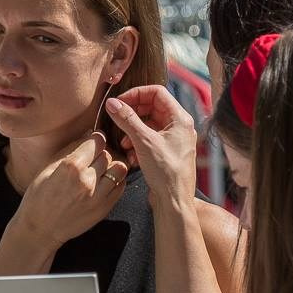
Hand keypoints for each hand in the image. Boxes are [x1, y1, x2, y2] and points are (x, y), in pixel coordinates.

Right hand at [11, 132, 128, 250]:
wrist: (40, 228)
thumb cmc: (38, 196)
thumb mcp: (48, 168)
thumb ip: (70, 150)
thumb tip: (87, 134)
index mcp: (71, 166)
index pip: (96, 141)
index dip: (95, 139)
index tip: (92, 141)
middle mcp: (87, 180)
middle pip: (107, 154)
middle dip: (100, 153)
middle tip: (92, 158)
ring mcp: (98, 195)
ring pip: (119, 169)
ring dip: (110, 167)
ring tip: (100, 171)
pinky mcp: (105, 208)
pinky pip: (121, 186)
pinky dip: (115, 181)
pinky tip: (103, 183)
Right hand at [106, 88, 197, 209]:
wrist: (174, 201)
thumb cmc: (166, 172)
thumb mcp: (143, 141)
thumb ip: (127, 119)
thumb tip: (112, 103)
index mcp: (180, 118)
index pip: (157, 92)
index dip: (136, 94)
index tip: (119, 102)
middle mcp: (180, 126)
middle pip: (152, 107)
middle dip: (133, 114)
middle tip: (117, 119)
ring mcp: (174, 139)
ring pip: (149, 124)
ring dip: (133, 130)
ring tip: (124, 142)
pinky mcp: (167, 152)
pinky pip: (150, 138)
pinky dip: (138, 142)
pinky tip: (131, 155)